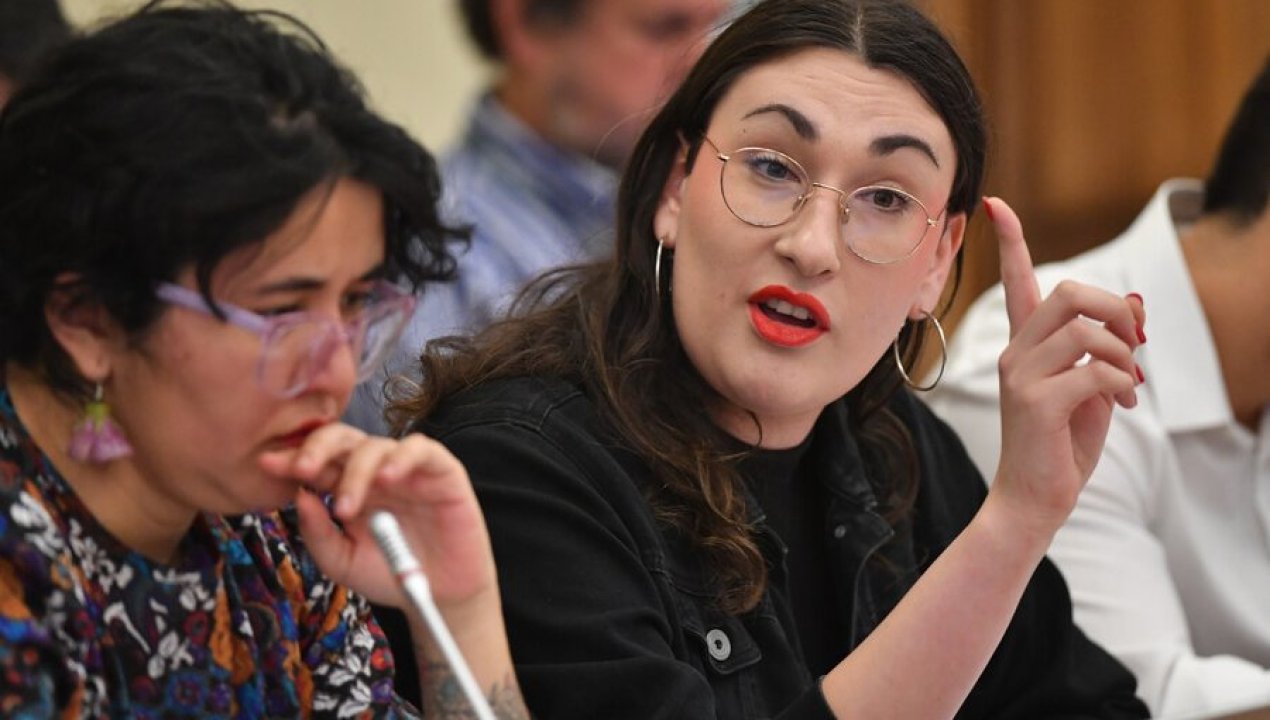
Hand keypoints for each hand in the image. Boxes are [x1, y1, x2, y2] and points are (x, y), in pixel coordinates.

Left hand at [259, 424, 496, 610]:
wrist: (440, 597)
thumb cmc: (390, 576)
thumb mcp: (343, 562)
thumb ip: (318, 534)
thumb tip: (300, 496)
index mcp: (348, 488)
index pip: (317, 462)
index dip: (292, 459)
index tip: (266, 464)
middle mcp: (375, 472)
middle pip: (341, 439)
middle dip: (316, 448)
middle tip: (301, 469)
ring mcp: (407, 470)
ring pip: (376, 445)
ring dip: (356, 471)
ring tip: (347, 507)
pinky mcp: (442, 471)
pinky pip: (420, 449)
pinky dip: (402, 458)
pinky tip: (388, 479)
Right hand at [986, 197, 1144, 539]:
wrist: (1035, 498)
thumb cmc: (1061, 444)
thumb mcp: (1095, 386)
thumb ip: (1110, 346)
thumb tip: (1137, 303)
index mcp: (1024, 345)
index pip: (1016, 282)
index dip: (1010, 241)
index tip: (996, 205)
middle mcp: (1014, 352)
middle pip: (1071, 293)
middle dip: (1117, 311)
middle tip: (1134, 345)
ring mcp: (1019, 376)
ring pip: (1088, 330)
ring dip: (1125, 354)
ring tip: (1129, 384)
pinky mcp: (1034, 401)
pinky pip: (1096, 370)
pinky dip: (1121, 383)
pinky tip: (1123, 402)